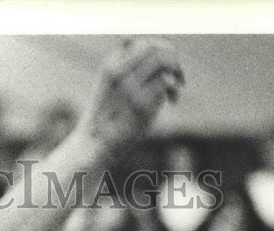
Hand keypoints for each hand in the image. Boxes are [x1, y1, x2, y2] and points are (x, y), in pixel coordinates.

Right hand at [76, 38, 183, 156]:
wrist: (95, 144)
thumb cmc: (107, 117)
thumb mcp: (115, 87)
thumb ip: (129, 68)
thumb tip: (143, 47)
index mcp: (110, 63)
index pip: (145, 42)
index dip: (162, 48)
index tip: (168, 64)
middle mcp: (118, 71)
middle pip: (156, 47)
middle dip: (172, 57)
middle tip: (178, 75)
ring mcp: (128, 87)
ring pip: (162, 61)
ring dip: (176, 70)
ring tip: (178, 86)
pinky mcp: (140, 103)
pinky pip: (164, 82)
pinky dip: (173, 90)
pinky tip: (172, 101)